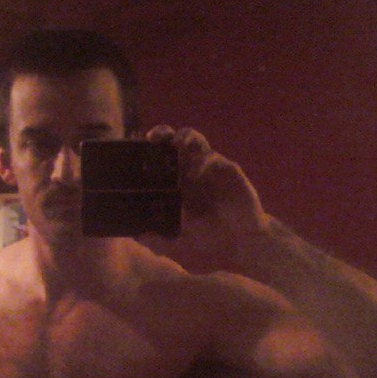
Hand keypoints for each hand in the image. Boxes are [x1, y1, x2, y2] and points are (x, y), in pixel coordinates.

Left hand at [142, 125, 268, 267]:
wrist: (243, 241)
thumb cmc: (210, 238)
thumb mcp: (181, 244)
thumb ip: (160, 242)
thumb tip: (138, 237)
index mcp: (175, 183)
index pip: (158, 158)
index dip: (147, 150)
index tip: (134, 148)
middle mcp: (189, 170)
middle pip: (173, 141)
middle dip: (163, 134)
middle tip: (153, 138)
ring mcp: (209, 168)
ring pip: (195, 141)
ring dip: (184, 138)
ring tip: (176, 144)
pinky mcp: (228, 170)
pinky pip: (214, 158)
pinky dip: (203, 162)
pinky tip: (196, 173)